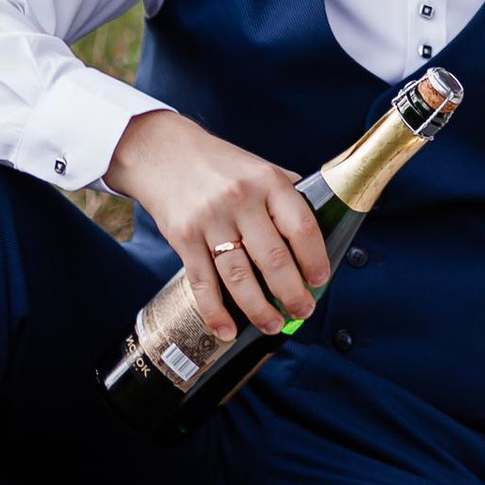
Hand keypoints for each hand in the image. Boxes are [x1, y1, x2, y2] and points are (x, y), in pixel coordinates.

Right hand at [105, 105, 330, 339]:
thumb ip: (285, 193)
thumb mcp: (259, 167)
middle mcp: (241, 200)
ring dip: (258, 310)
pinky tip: (228, 330)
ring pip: (239, 277)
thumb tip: (319, 224)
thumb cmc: (220, 164)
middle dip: (292, 294)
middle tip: (302, 312)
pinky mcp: (183, 238)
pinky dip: (215, 312)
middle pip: (273, 259)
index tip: (320, 281)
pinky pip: (202, 283)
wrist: (164, 153)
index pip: (301, 226)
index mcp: (268, 181)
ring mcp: (210, 220)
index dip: (314, 259)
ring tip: (272, 326)